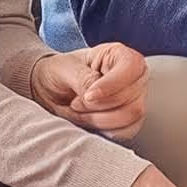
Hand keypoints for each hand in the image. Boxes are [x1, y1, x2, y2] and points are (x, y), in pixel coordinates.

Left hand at [32, 41, 148, 136]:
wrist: (51, 92)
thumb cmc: (60, 73)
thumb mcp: (64, 69)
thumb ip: (82, 79)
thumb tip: (96, 94)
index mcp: (118, 55)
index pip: (131, 67)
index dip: (111, 85)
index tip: (88, 96)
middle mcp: (133, 76)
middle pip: (132, 99)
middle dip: (97, 107)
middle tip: (75, 103)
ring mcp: (135, 99)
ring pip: (130, 117)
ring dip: (98, 120)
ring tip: (79, 111)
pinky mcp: (130, 120)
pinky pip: (126, 131)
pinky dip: (103, 130)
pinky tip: (89, 120)